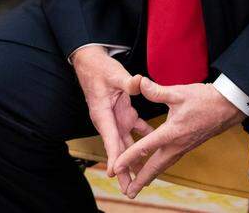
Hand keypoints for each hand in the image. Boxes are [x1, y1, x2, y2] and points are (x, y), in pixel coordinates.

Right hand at [71, 46, 153, 191]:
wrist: (92, 61)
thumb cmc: (99, 68)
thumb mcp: (113, 74)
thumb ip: (128, 82)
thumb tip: (139, 82)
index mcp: (102, 112)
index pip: (109, 138)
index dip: (114, 156)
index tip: (116, 173)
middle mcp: (108, 119)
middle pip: (116, 148)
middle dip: (123, 168)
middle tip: (130, 187)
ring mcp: (116, 117)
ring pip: (126, 143)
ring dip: (133, 158)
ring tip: (142, 177)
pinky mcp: (123, 112)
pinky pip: (136, 128)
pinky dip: (145, 137)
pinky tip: (155, 146)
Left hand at [111, 78, 245, 198]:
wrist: (229, 106)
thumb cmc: (204, 99)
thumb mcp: (179, 92)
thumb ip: (156, 91)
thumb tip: (139, 83)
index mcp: (172, 132)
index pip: (145, 147)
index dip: (128, 157)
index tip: (117, 167)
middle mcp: (177, 144)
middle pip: (155, 166)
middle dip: (141, 180)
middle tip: (128, 192)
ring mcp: (184, 147)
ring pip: (163, 165)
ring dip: (150, 176)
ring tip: (138, 186)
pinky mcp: (187, 145)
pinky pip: (170, 160)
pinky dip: (159, 166)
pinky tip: (154, 167)